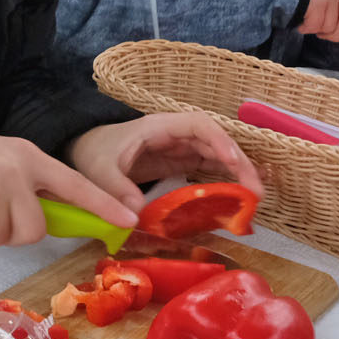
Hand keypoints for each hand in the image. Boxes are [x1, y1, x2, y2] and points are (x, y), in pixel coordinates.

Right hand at [0, 124, 135, 245]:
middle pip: (34, 230)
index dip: (103, 204)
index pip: (74, 184)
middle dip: (13, 230)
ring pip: (4, 238)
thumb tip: (55, 220)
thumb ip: (32, 183)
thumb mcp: (4, 159)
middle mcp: (15, 171)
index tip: (129, 221)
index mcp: (29, 157)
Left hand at [69, 112, 263, 211]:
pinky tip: (239, 194)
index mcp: (159, 127)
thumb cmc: (92, 154)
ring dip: (237, 172)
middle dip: (238, 162)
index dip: (220, 140)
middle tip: (255, 190)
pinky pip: (208, 167)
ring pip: (216, 154)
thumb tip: (137, 213)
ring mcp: (179, 149)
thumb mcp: (99, 171)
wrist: (83, 152)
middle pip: (216, 141)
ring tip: (255, 196)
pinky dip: (225, 179)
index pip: (199, 125)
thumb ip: (116, 189)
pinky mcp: (178, 163)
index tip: (233, 161)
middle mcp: (175, 135)